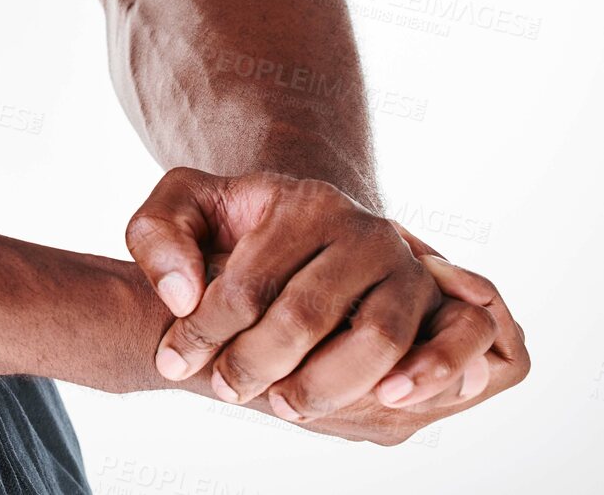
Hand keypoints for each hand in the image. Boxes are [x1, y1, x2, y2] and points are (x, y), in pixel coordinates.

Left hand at [125, 168, 524, 425]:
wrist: (302, 222)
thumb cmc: (235, 221)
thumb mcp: (183, 205)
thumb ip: (159, 235)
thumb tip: (183, 298)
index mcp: (302, 201)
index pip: (249, 284)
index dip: (205, 332)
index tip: (172, 359)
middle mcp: (362, 229)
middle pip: (306, 315)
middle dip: (255, 364)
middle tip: (223, 389)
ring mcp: (404, 266)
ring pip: (376, 338)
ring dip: (326, 386)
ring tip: (282, 406)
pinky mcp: (433, 302)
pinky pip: (448, 344)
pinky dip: (428, 375)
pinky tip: (385, 401)